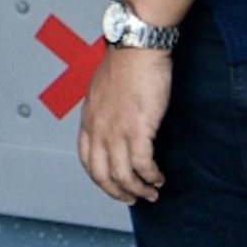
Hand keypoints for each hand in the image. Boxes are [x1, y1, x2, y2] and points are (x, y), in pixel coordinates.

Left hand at [78, 44, 171, 203]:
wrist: (137, 48)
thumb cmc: (125, 62)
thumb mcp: (102, 90)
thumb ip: (103, 110)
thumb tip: (111, 123)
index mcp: (88, 120)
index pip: (87, 161)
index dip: (101, 179)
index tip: (114, 186)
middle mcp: (98, 130)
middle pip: (102, 175)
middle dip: (119, 192)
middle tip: (133, 198)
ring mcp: (116, 131)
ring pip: (123, 175)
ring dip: (139, 189)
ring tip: (152, 192)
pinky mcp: (138, 130)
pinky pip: (143, 165)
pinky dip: (151, 177)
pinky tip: (159, 178)